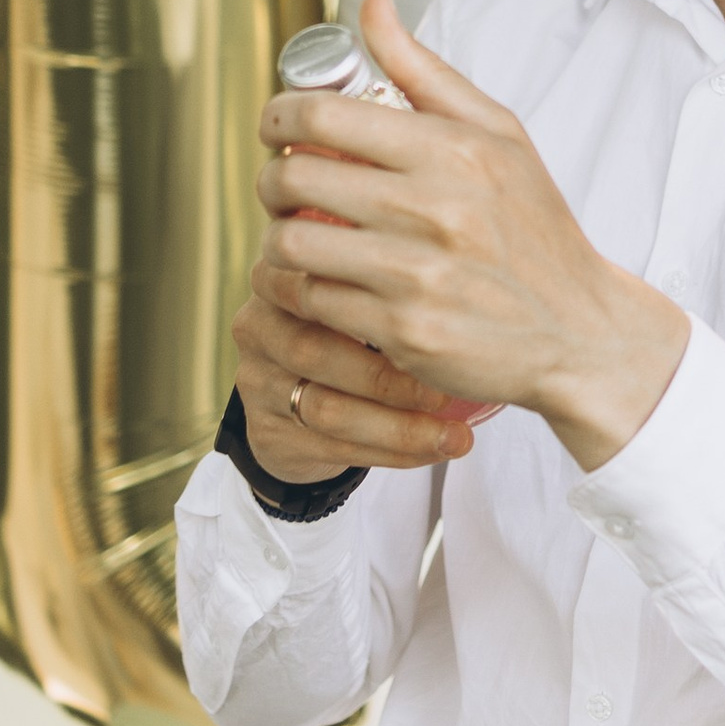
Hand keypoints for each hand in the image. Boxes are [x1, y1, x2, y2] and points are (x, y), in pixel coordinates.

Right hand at [230, 253, 483, 484]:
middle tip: (447, 393)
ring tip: (454, 436)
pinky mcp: (265, 432)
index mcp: (281, 273)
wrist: (302, 397)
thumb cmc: (351, 328)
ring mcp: (256, 381)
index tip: (442, 322)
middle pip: (316, 351)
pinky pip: (332, 448)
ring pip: (327, 410)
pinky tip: (433, 449)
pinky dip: (390, 452)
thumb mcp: (362, 291)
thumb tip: (468, 275)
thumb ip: (394, 277)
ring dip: (399, 427)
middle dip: (389, 379)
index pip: (317, 283)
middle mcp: (258, 324)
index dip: (377, 307)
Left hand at [253, 0, 690, 472]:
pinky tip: (316, 283)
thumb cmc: (533, 227)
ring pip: (291, 244)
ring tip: (293, 235)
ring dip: (276, 238)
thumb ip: (425, 71)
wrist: (579, 329)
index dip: (278, 115)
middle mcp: (435, 207)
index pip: (323, 115)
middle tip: (280, 184)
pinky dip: (300, 291)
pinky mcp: (405, 330)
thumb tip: (372, 6)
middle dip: (269, 178)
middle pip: (293, 177)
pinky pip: (313, 301)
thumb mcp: (499, 134)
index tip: (276, 126)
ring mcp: (417, 272)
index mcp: (453, 148)